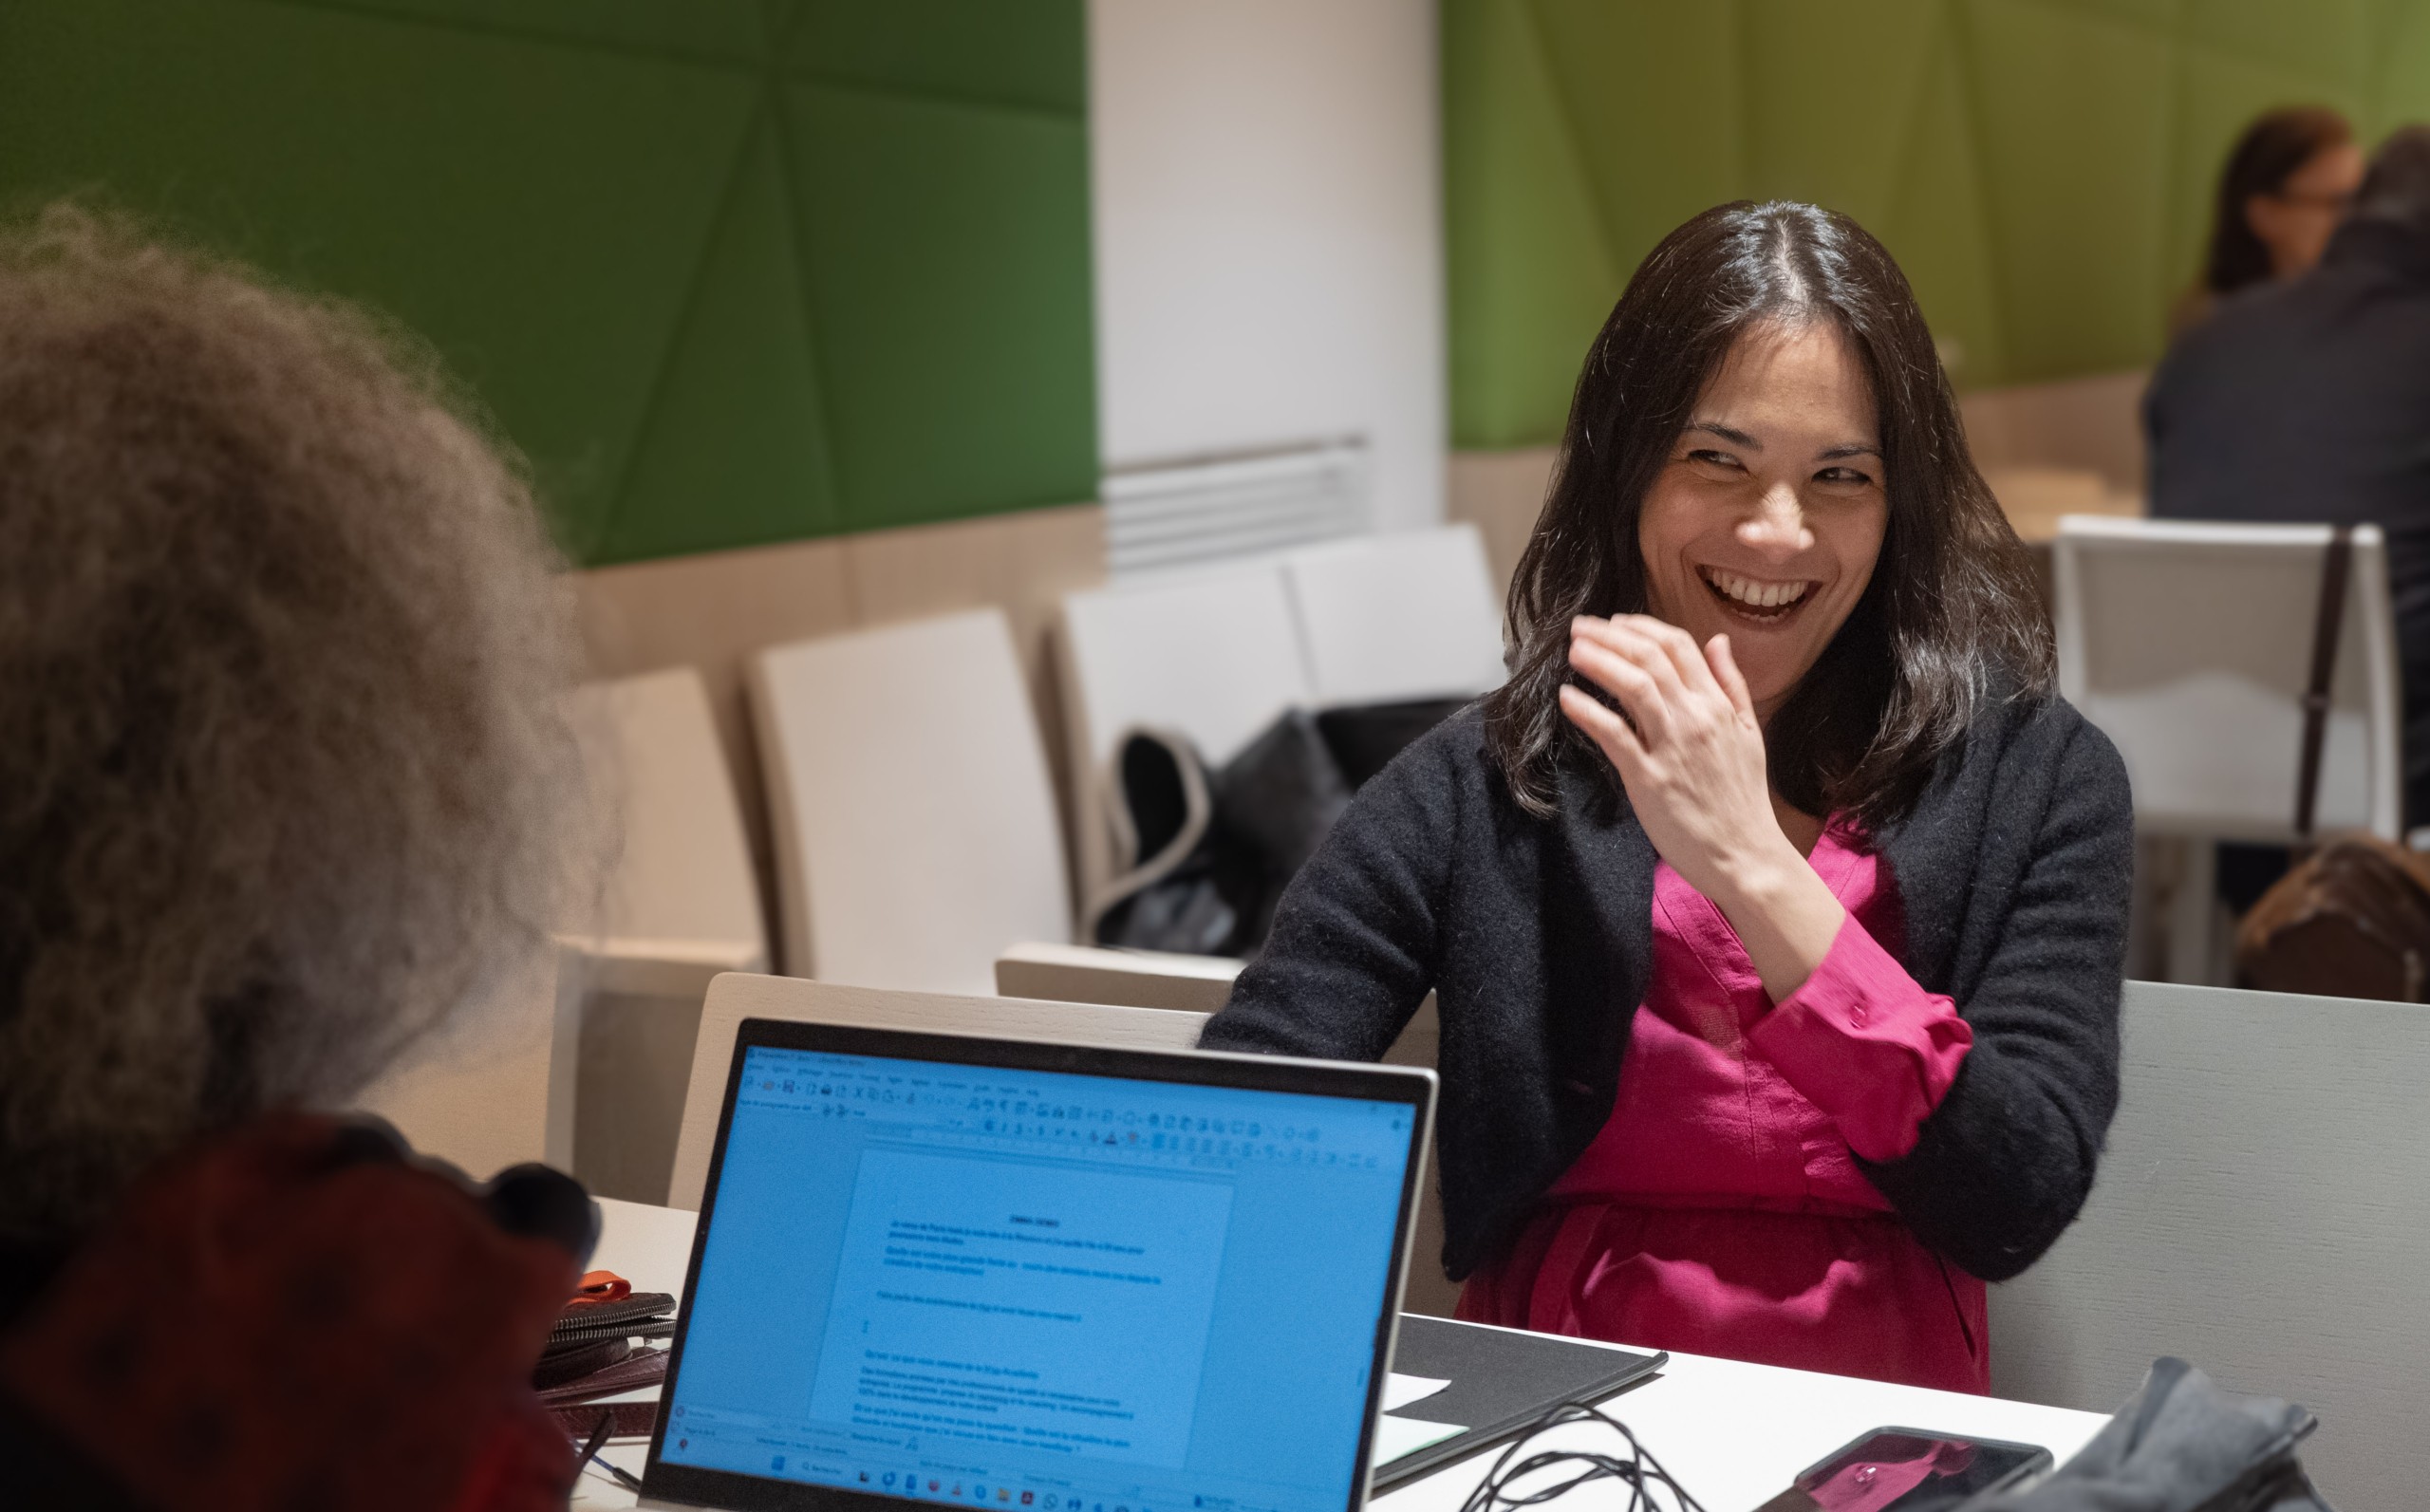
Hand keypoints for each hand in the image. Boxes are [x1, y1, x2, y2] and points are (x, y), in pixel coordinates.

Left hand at [1558, 615, 1844, 1000]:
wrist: (1745, 854)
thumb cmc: (1742, 798)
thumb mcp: (1749, 732)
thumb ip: (1732, 684)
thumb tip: (1717, 640)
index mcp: (1718, 705)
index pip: (1678, 645)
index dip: (1641, 626)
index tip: (1614, 622)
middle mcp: (1696, 718)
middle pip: (1650, 658)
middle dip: (1610, 635)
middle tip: (1579, 627)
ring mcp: (1672, 747)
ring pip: (1634, 686)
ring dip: (1599, 661)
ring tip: (1573, 651)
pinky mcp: (1649, 779)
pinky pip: (1614, 735)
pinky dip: (1588, 711)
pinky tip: (1567, 698)